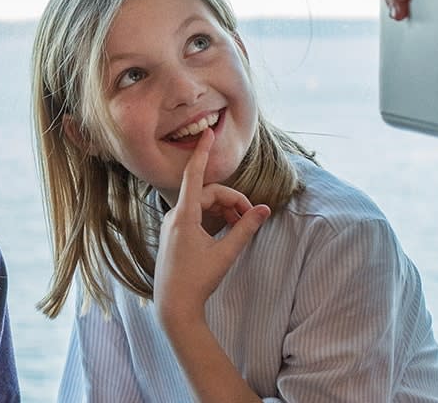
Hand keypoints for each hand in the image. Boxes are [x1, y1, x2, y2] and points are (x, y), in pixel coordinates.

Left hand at [153, 129, 270, 329]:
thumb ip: (245, 229)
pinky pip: (198, 215)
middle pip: (208, 194)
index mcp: (183, 216)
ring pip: (204, 205)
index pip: (194, 176)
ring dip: (226, 210)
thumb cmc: (198, 281)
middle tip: (251, 218)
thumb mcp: (226, 254)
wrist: (174, 306)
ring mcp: (173, 225)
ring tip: (242, 227)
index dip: (203, 152)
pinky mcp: (175, 234)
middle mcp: (174, 217)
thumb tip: (264, 209)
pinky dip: (216, 218)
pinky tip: (229, 231)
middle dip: (232, 201)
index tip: (208, 132)